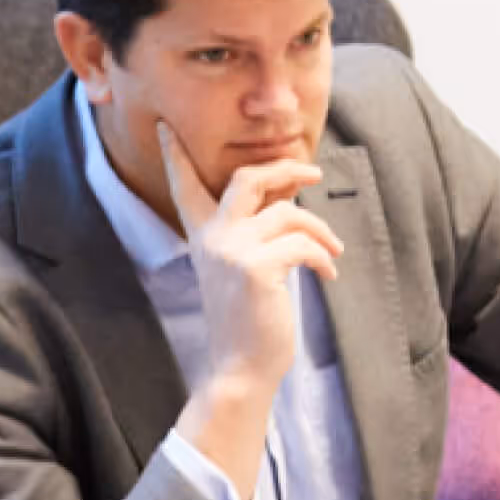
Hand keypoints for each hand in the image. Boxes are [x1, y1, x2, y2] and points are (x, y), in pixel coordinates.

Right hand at [160, 122, 342, 499]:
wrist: (241, 371)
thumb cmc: (248, 325)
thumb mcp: (243, 272)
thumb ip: (253, 235)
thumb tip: (288, 200)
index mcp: (202, 239)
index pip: (185, 188)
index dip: (175, 157)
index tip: (166, 129)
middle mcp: (212, 238)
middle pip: (247, 178)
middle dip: (284, 168)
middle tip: (312, 171)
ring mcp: (233, 250)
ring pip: (287, 212)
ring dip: (319, 228)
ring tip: (334, 251)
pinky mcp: (258, 267)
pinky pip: (302, 243)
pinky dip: (323, 256)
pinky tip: (328, 274)